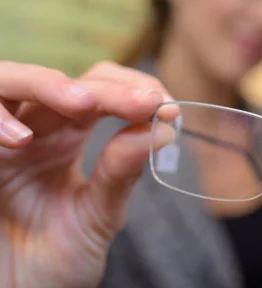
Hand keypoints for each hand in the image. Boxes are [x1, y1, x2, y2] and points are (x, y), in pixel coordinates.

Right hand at [0, 61, 176, 287]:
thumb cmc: (54, 260)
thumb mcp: (98, 216)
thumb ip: (121, 173)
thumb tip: (160, 129)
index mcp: (67, 137)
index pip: (99, 91)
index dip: (132, 91)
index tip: (167, 107)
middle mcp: (33, 131)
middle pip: (60, 80)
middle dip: (104, 87)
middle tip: (142, 103)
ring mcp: (0, 144)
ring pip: (8, 83)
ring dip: (45, 85)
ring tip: (84, 104)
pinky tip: (20, 141)